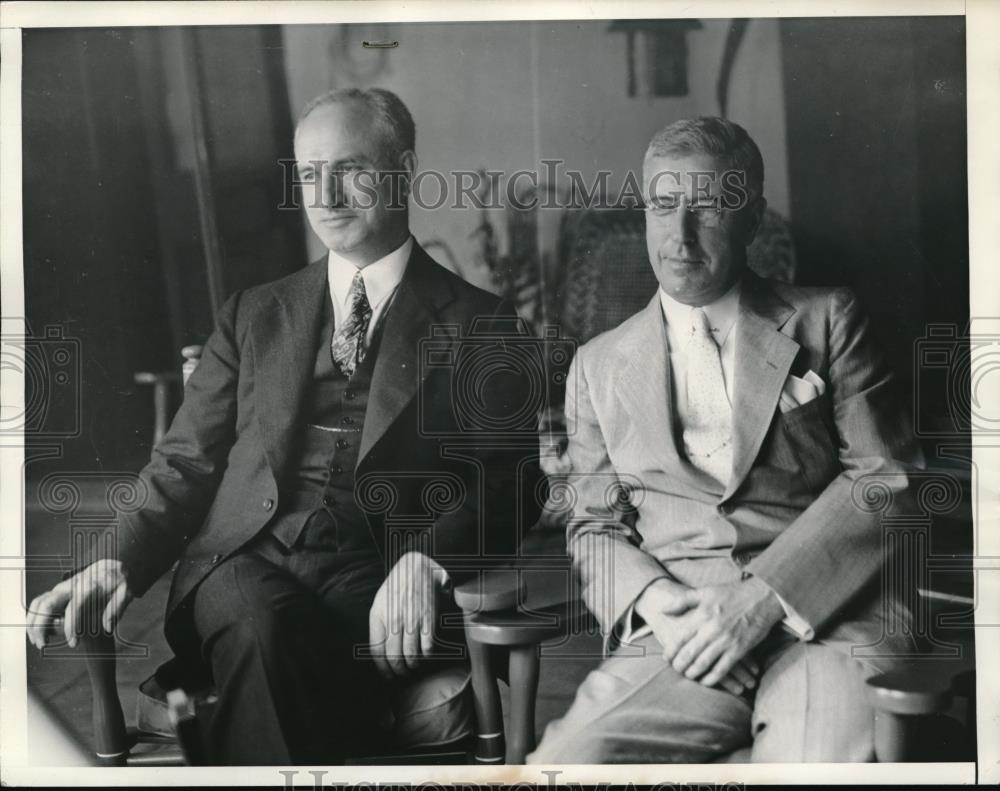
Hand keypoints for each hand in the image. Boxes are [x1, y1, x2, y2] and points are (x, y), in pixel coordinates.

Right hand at [26, 560, 130, 649]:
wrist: (111, 566)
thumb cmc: (118, 581)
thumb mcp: (125, 592)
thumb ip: (116, 608)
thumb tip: (107, 627)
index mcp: (89, 586)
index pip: (75, 607)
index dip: (71, 626)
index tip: (73, 643)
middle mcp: (71, 586)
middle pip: (48, 604)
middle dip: (41, 625)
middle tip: (42, 645)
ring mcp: (62, 587)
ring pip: (39, 602)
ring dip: (33, 622)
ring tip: (36, 641)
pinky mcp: (57, 591)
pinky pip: (39, 602)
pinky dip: (33, 617)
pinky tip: (37, 632)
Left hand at [368, 551, 448, 679]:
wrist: (417, 567)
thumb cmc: (397, 585)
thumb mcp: (379, 602)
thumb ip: (378, 624)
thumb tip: (380, 650)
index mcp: (378, 616)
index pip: (376, 651)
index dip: (382, 668)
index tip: (387, 674)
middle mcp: (394, 620)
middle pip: (393, 656)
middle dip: (397, 670)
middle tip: (401, 674)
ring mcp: (412, 620)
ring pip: (410, 655)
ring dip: (411, 666)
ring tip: (412, 667)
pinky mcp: (428, 619)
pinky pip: (427, 647)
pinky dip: (426, 656)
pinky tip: (425, 656)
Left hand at [634, 577, 759, 695]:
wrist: (762, 597)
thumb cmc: (731, 593)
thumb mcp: (704, 592)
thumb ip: (682, 601)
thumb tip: (663, 610)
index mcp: (701, 615)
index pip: (680, 638)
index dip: (670, 651)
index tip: (665, 657)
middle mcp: (711, 630)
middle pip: (689, 653)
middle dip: (679, 665)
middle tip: (675, 669)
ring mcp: (725, 641)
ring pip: (703, 663)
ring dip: (692, 673)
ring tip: (687, 675)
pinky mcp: (739, 650)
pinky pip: (722, 669)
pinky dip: (711, 678)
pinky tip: (705, 681)